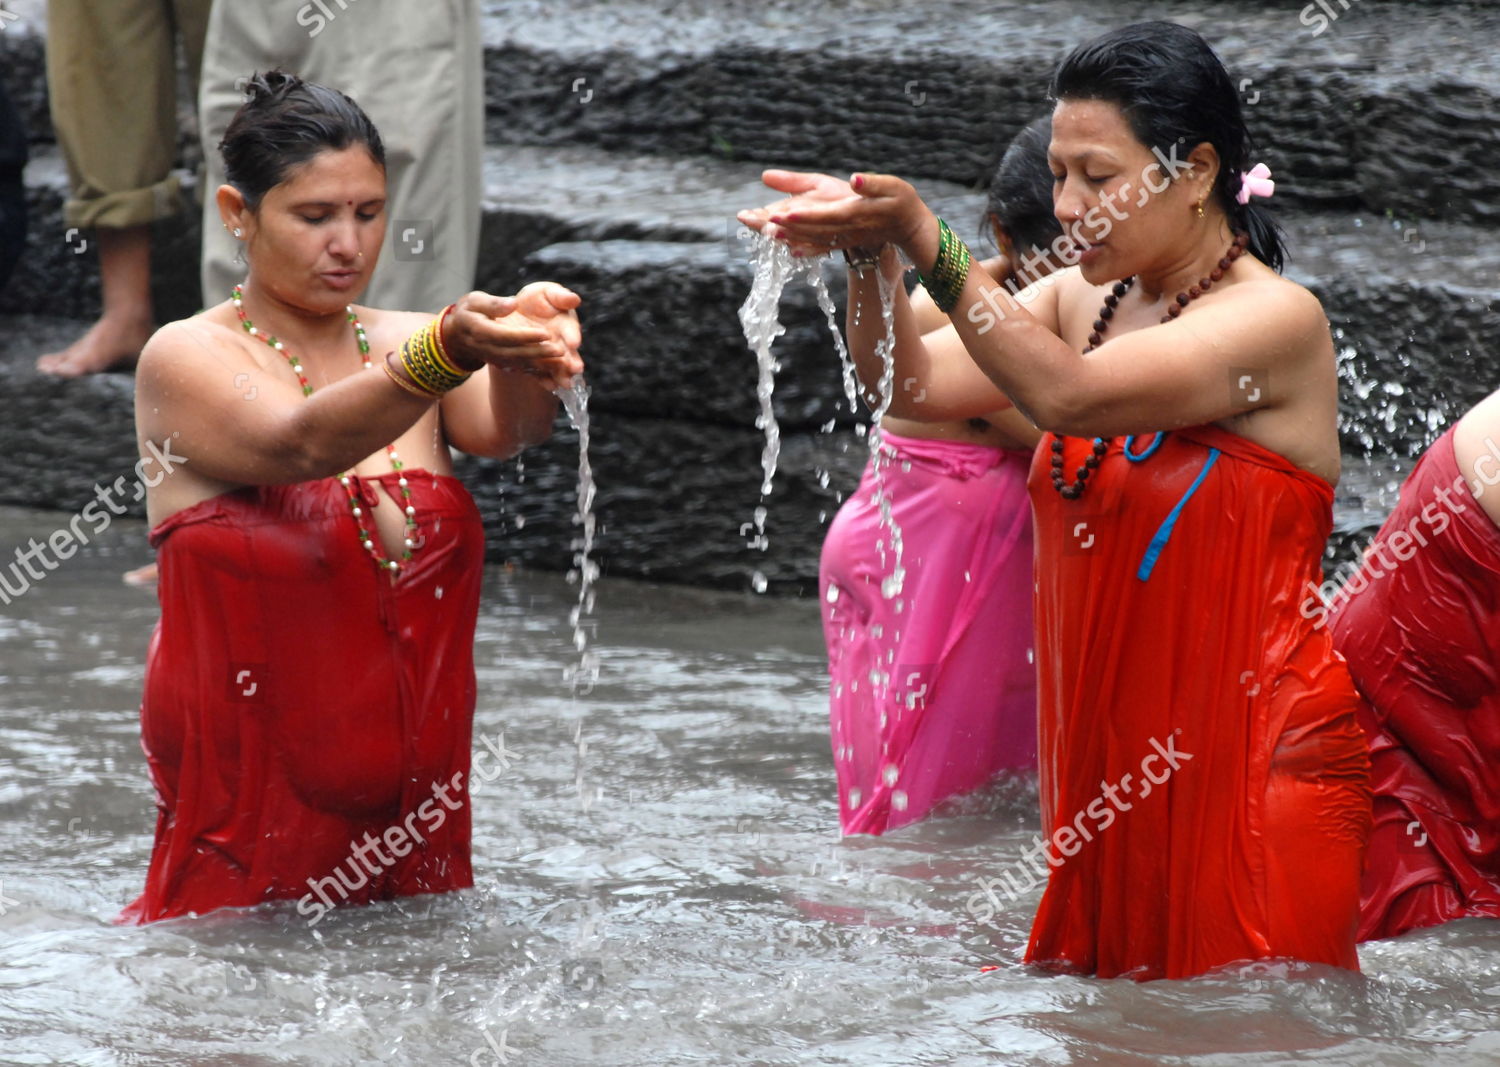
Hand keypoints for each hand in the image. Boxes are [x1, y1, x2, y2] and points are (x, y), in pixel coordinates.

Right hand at [444, 287, 584, 387]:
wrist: (456, 335)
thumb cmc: (468, 312)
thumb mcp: (474, 301)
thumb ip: (493, 303)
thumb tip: (513, 304)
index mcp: (480, 331)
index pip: (506, 336)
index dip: (526, 336)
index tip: (546, 333)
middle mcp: (488, 349)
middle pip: (516, 353)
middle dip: (540, 353)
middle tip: (561, 351)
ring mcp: (495, 359)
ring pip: (520, 364)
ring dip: (542, 365)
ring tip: (562, 363)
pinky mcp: (502, 364)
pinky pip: (520, 369)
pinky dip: (538, 372)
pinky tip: (555, 371)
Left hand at [737, 170, 933, 260]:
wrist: (911, 227)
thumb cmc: (902, 202)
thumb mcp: (893, 186)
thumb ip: (873, 184)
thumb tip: (854, 180)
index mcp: (856, 212)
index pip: (826, 215)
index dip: (805, 215)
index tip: (784, 214)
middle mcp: (848, 229)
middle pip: (813, 229)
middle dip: (788, 227)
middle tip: (762, 223)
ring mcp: (846, 238)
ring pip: (814, 239)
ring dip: (792, 238)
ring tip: (768, 236)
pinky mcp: (846, 242)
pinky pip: (823, 247)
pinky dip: (807, 250)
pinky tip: (792, 252)